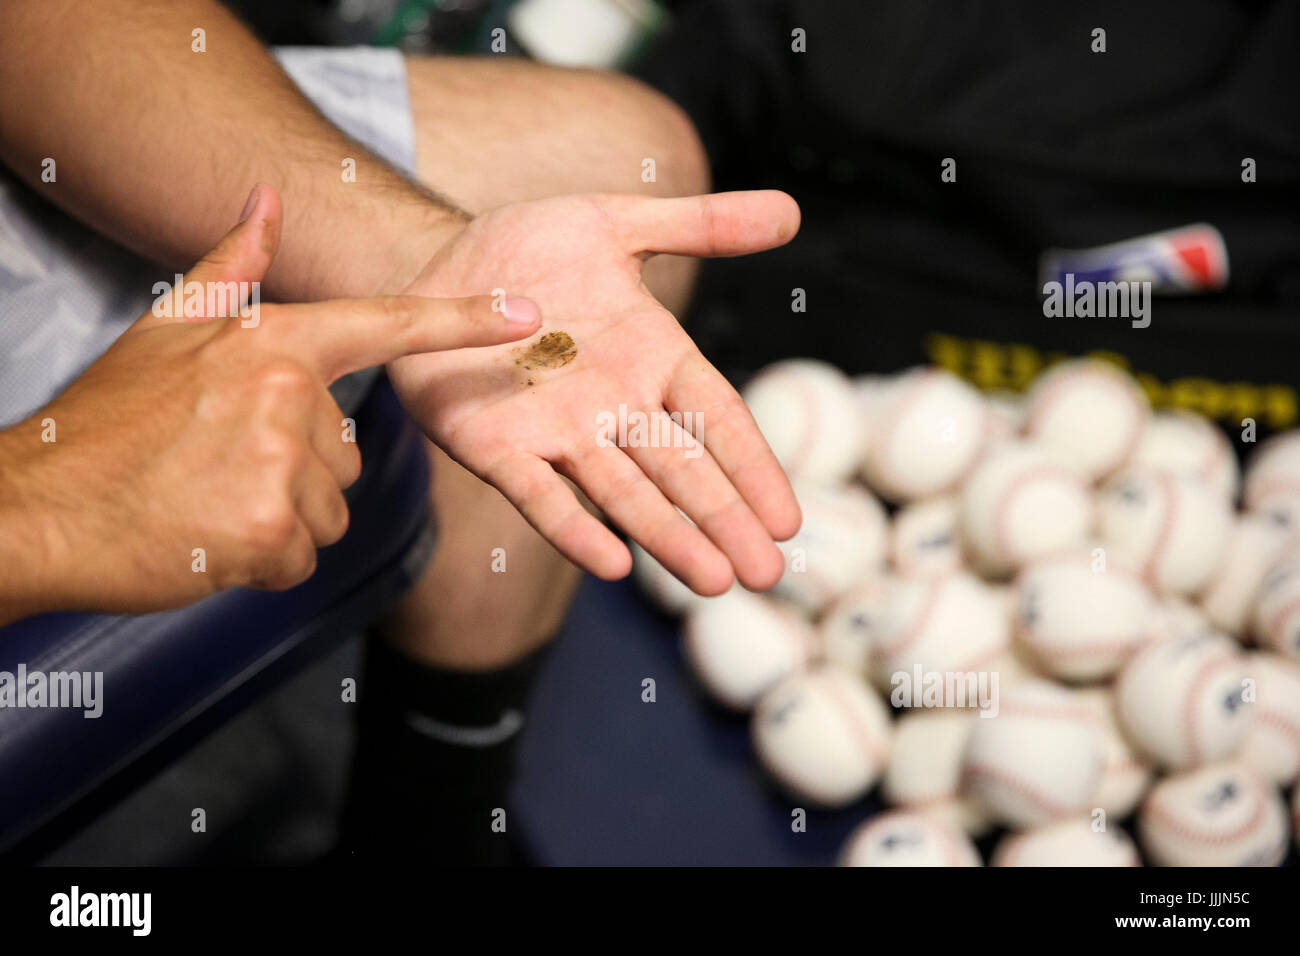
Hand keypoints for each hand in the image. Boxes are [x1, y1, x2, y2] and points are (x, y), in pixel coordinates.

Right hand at [0, 185, 540, 620]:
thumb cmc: (109, 423)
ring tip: (210, 502)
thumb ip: (232, 270)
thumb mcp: (166, 330)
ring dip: (279, 522)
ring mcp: (282, 464)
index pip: (387, 326)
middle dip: (295, 476)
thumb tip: (267, 203)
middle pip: (346, 456)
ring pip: (329, 512)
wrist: (40, 507)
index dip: (464, 322)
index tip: (529, 315)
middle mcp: (289, 396)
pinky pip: (303, 558)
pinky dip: (263, 563)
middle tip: (218, 471)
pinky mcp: (271, 532)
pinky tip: (209, 538)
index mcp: (274, 343)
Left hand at [388, 191, 802, 594]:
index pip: (719, 418)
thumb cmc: (532, 249)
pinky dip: (574, 527)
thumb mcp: (617, 222)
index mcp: (653, 358)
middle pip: (682, 469)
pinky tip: (611, 564)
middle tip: (764, 573)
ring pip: (624, 491)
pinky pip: (541, 494)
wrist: (438, 263)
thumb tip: (789, 212)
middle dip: (723, 520)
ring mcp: (559, 433)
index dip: (753, 467)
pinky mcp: (499, 448)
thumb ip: (699, 225)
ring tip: (711, 579)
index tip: (788, 520)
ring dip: (667, 535)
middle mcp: (615, 406)